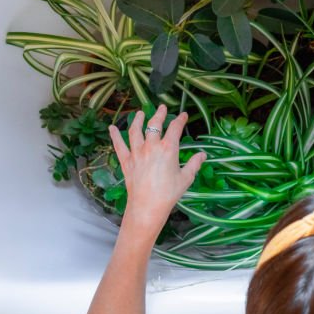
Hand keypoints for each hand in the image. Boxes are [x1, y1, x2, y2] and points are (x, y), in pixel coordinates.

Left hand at [108, 105, 206, 237]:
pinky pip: (119, 146)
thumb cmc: (169, 193)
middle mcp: (151, 146)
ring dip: (137, 120)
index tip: (183, 115)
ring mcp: (136, 153)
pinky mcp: (126, 161)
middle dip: (159, 114)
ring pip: (135, 131)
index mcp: (168, 148)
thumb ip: (194, 164)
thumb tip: (202, 155)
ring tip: (139, 113)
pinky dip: (115, 136)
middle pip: (154, 124)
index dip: (180, 120)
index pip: (175, 128)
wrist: (147, 206)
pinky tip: (112, 128)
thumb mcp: (186, 178)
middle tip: (161, 107)